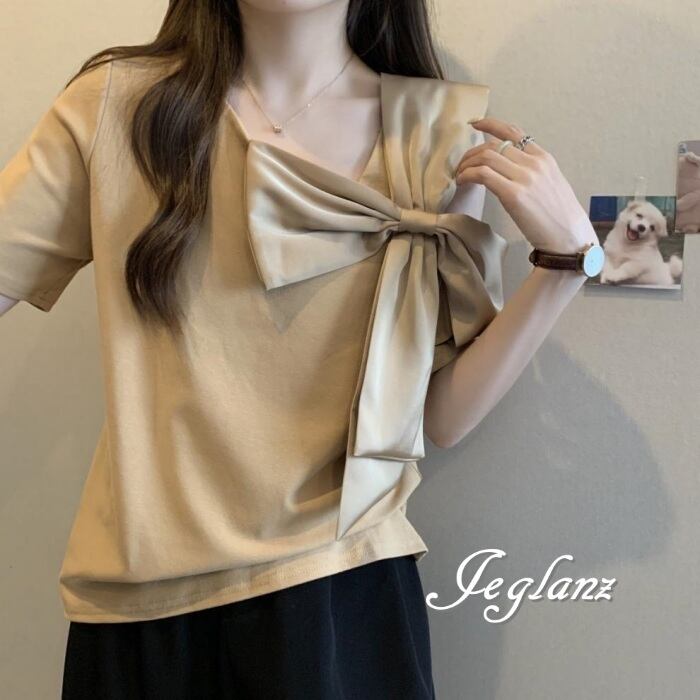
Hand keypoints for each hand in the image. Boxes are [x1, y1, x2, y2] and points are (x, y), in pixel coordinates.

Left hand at [455, 117, 598, 253]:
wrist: (568, 236)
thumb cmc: (558, 216)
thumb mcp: (550, 184)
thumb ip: (532, 171)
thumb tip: (509, 169)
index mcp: (543, 158)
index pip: (514, 132)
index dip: (491, 124)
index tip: (475, 124)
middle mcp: (534, 163)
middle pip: (494, 145)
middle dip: (472, 153)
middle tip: (461, 166)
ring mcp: (525, 177)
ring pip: (486, 156)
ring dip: (467, 164)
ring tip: (460, 176)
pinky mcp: (514, 194)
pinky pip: (483, 175)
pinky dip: (468, 175)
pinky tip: (463, 182)